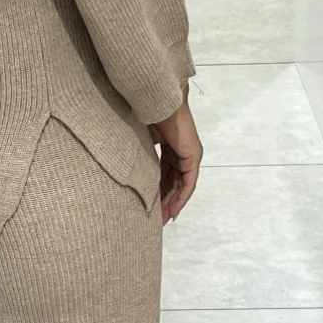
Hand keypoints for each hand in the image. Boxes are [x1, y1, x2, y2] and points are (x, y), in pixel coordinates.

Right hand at [151, 98, 202, 222]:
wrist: (158, 102)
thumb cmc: (146, 116)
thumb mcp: (142, 142)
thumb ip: (141, 156)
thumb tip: (129, 173)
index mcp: (170, 148)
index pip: (165, 175)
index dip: (158, 192)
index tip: (149, 207)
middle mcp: (182, 154)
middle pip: (174, 183)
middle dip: (165, 203)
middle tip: (156, 220)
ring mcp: (190, 156)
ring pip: (182, 186)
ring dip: (173, 204)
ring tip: (162, 220)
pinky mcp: (193, 157)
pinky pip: (188, 183)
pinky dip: (181, 198)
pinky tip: (173, 211)